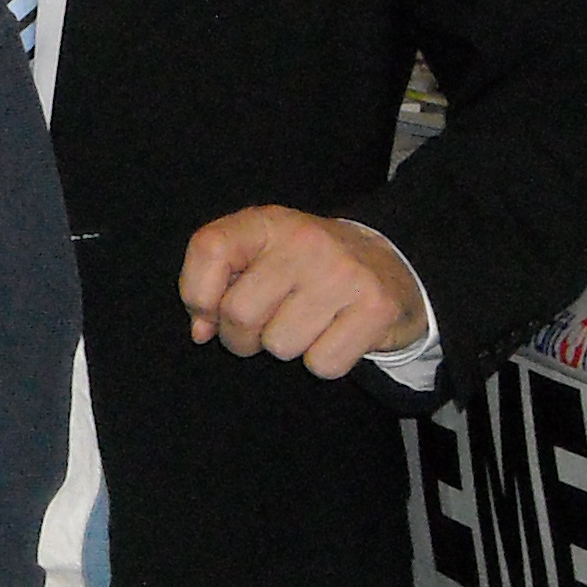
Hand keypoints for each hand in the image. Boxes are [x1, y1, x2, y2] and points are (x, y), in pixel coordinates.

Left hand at [180, 207, 425, 378]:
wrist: (389, 266)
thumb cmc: (304, 267)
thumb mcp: (256, 256)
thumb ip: (214, 283)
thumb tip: (200, 330)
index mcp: (266, 222)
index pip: (209, 248)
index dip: (197, 293)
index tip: (210, 311)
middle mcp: (305, 241)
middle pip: (239, 313)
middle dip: (240, 337)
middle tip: (260, 329)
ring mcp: (344, 273)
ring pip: (280, 346)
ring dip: (285, 348)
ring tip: (304, 323)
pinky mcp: (377, 307)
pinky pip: (322, 364)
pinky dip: (322, 361)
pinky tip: (333, 334)